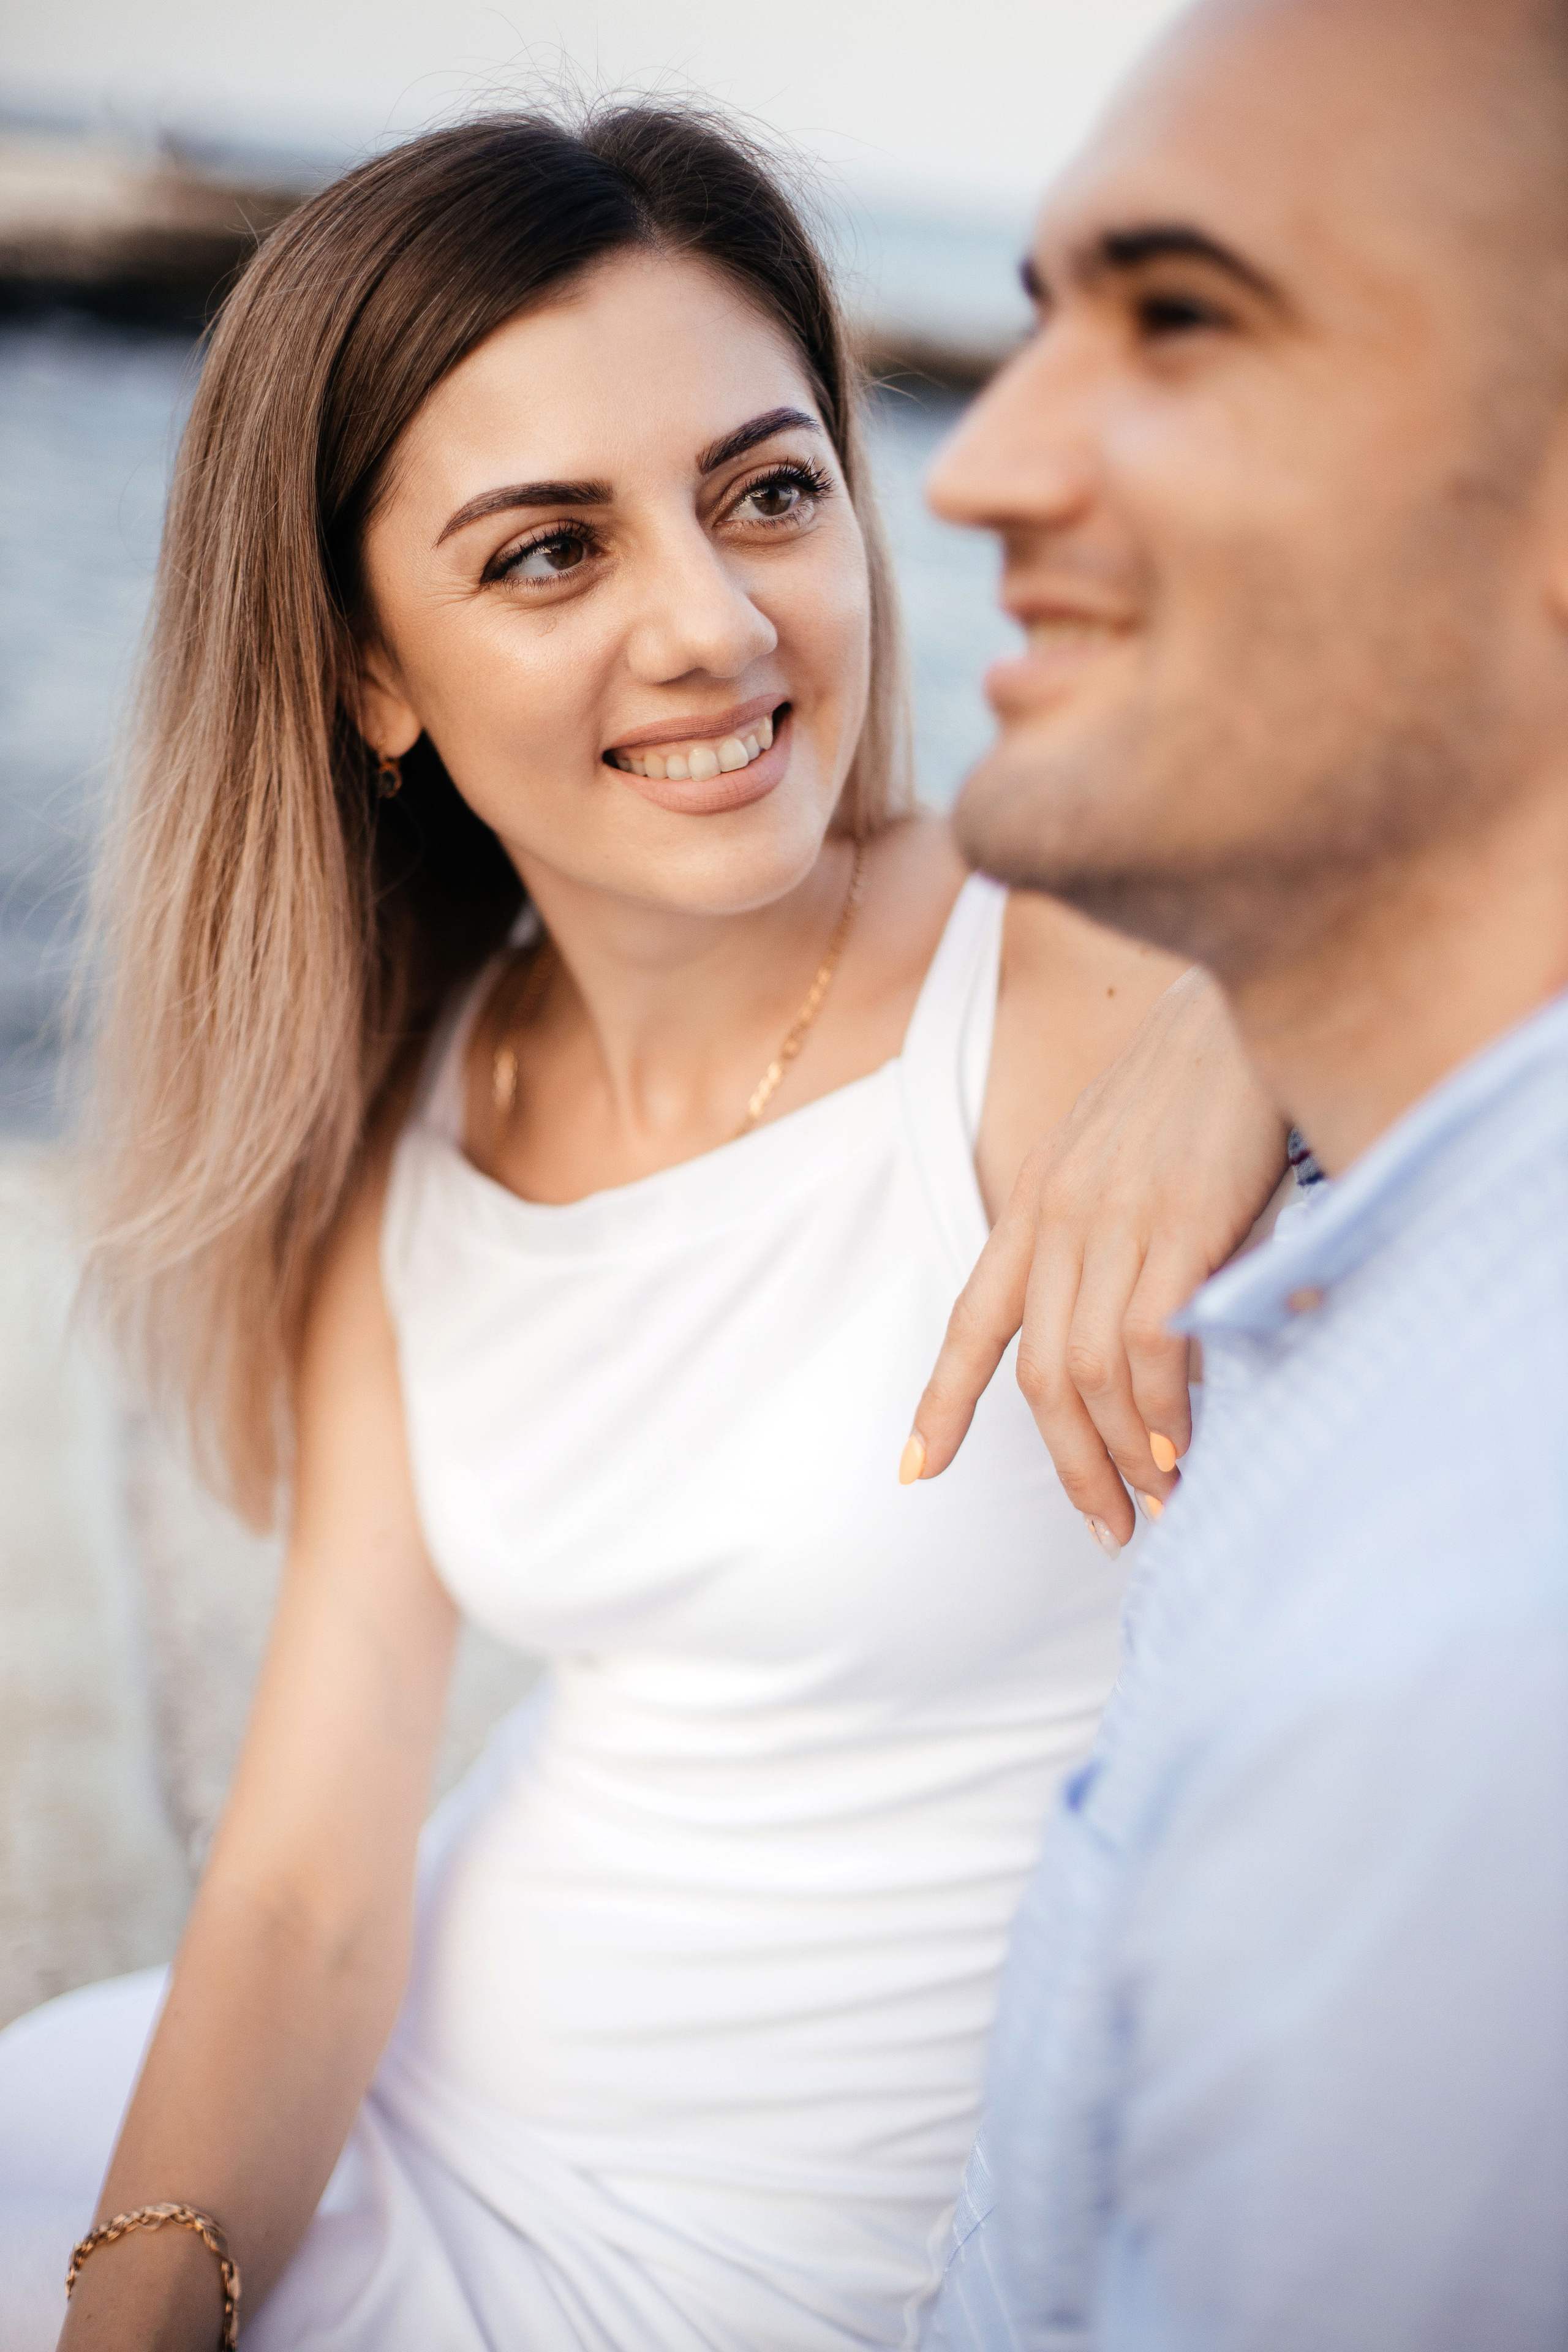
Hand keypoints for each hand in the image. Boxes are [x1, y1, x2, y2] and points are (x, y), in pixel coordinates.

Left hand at [903, 969, 1288, 1549]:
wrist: (1241, 1000)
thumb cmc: (1194, 1084)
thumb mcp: (1115, 1151)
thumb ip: (1102, 1231)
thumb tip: (1133, 1330)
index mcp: (1035, 1203)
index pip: (973, 1320)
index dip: (940, 1402)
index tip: (913, 1471)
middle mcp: (1058, 1216)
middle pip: (1039, 1373)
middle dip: (1068, 1466)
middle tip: (1108, 1528)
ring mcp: (1114, 1219)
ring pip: (1091, 1370)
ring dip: (1124, 1453)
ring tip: (1156, 1502)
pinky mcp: (1179, 1220)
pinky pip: (1152, 1342)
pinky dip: (1163, 1407)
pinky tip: (1184, 1446)